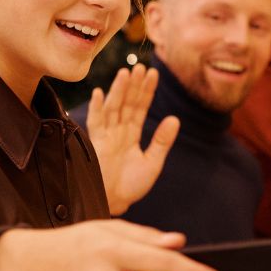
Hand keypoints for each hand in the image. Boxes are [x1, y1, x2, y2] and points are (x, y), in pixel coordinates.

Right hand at [86, 65, 179, 215]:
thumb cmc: (131, 186)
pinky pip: (96, 122)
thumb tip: (174, 118)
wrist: (113, 203)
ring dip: (119, 90)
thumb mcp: (152, 162)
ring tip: (125, 73)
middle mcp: (119, 131)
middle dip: (134, 85)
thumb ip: (162, 141)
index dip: (147, 91)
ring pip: (114, 108)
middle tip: (140, 66)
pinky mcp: (96, 143)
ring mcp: (106, 136)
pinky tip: (100, 93)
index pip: (141, 108)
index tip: (153, 73)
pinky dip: (97, 108)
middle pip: (127, 103)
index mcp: (132, 135)